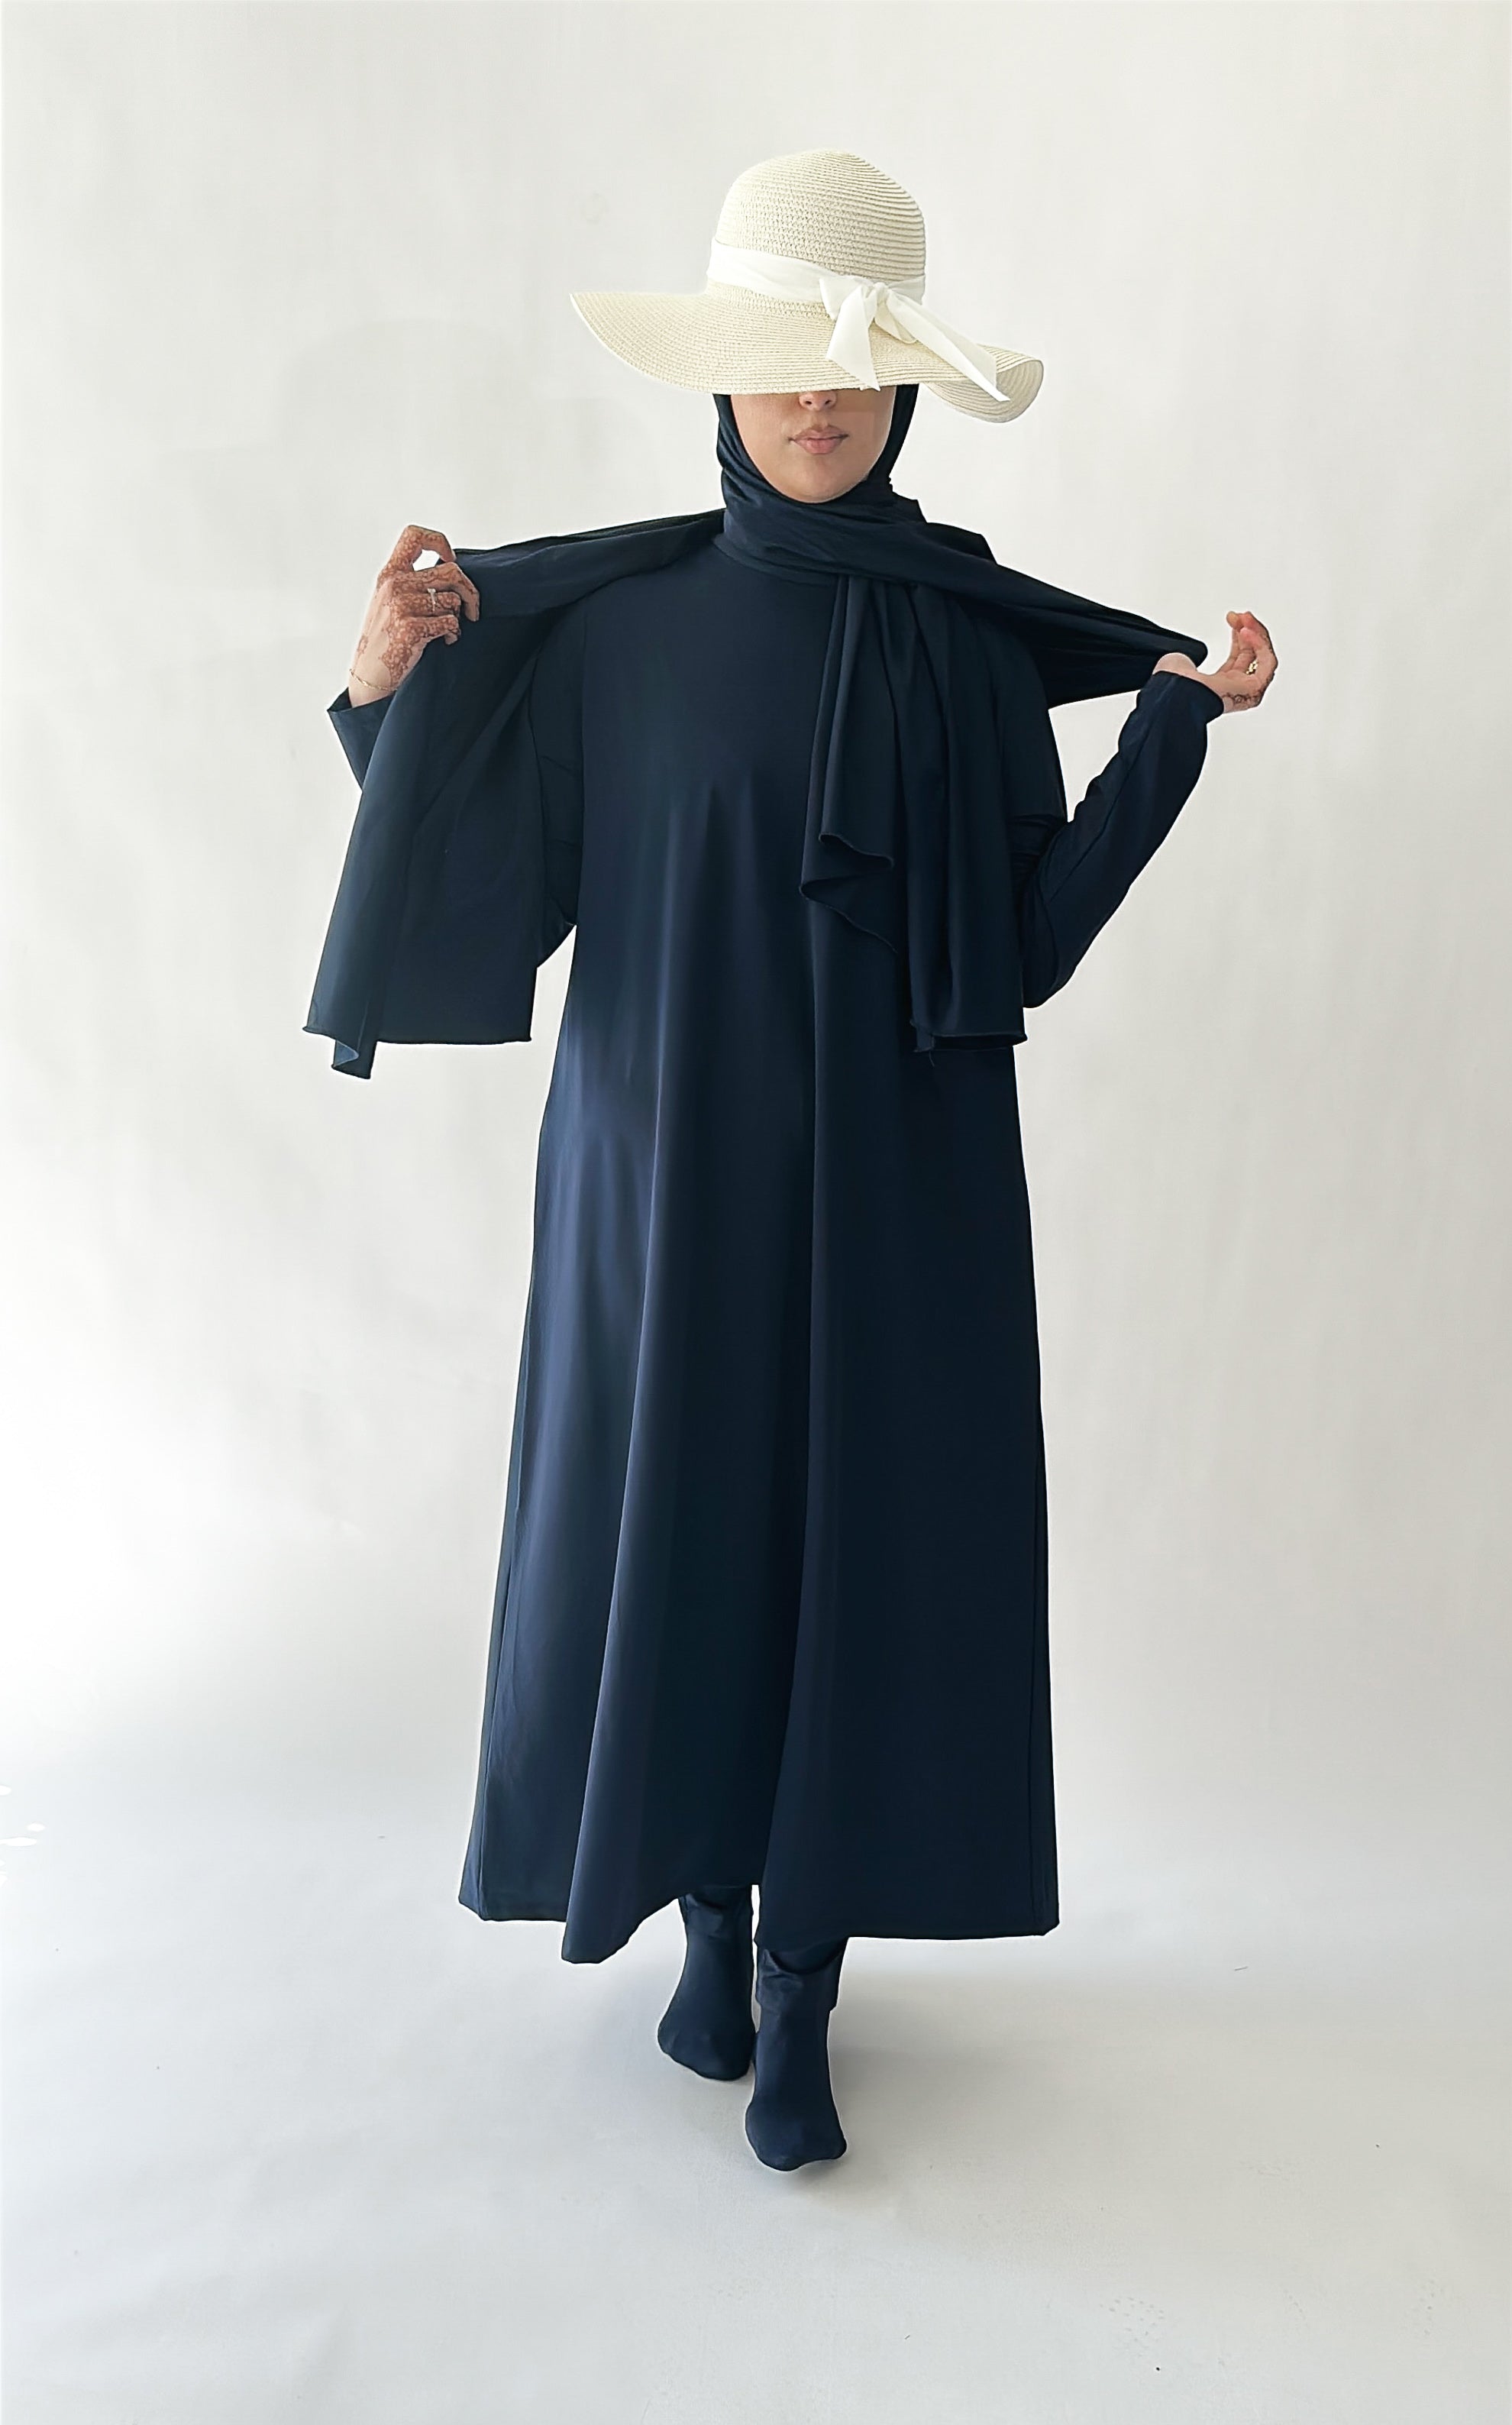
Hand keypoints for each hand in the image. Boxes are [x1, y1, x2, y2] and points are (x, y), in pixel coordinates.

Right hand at [346, 524, 480, 702]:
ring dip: (458, 619)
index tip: (450, 560)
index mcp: (388, 574)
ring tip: (447, 632)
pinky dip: (454, 634)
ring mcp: (400, 605)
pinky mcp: (410, 627)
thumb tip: (452, 575)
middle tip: (473, 610)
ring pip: (453, 600)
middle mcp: (394, 585)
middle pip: (450, 571)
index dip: (440, 542)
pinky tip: (444, 642)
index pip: (413, 536)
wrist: (369, 681)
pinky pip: (450, 622)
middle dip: (469, 591)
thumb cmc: (384, 645)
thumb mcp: (389, 605)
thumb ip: (412, 585)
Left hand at [1154, 611, 1276, 712]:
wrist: (1179, 693)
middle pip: (1252, 655)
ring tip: (1246, 619)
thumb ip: (1191, 657)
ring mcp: (1246, 690)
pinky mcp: (1255, 688)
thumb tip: (1189, 655)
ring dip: (1257, 634)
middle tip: (1241, 616)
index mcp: (1217, 686)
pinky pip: (1267, 662)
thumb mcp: (1182, 662)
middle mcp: (1234, 690)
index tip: (1234, 619)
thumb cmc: (1176, 684)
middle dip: (1248, 630)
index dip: (1238, 636)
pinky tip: (1248, 631)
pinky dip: (1260, 644)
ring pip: (1263, 657)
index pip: (1237, 658)